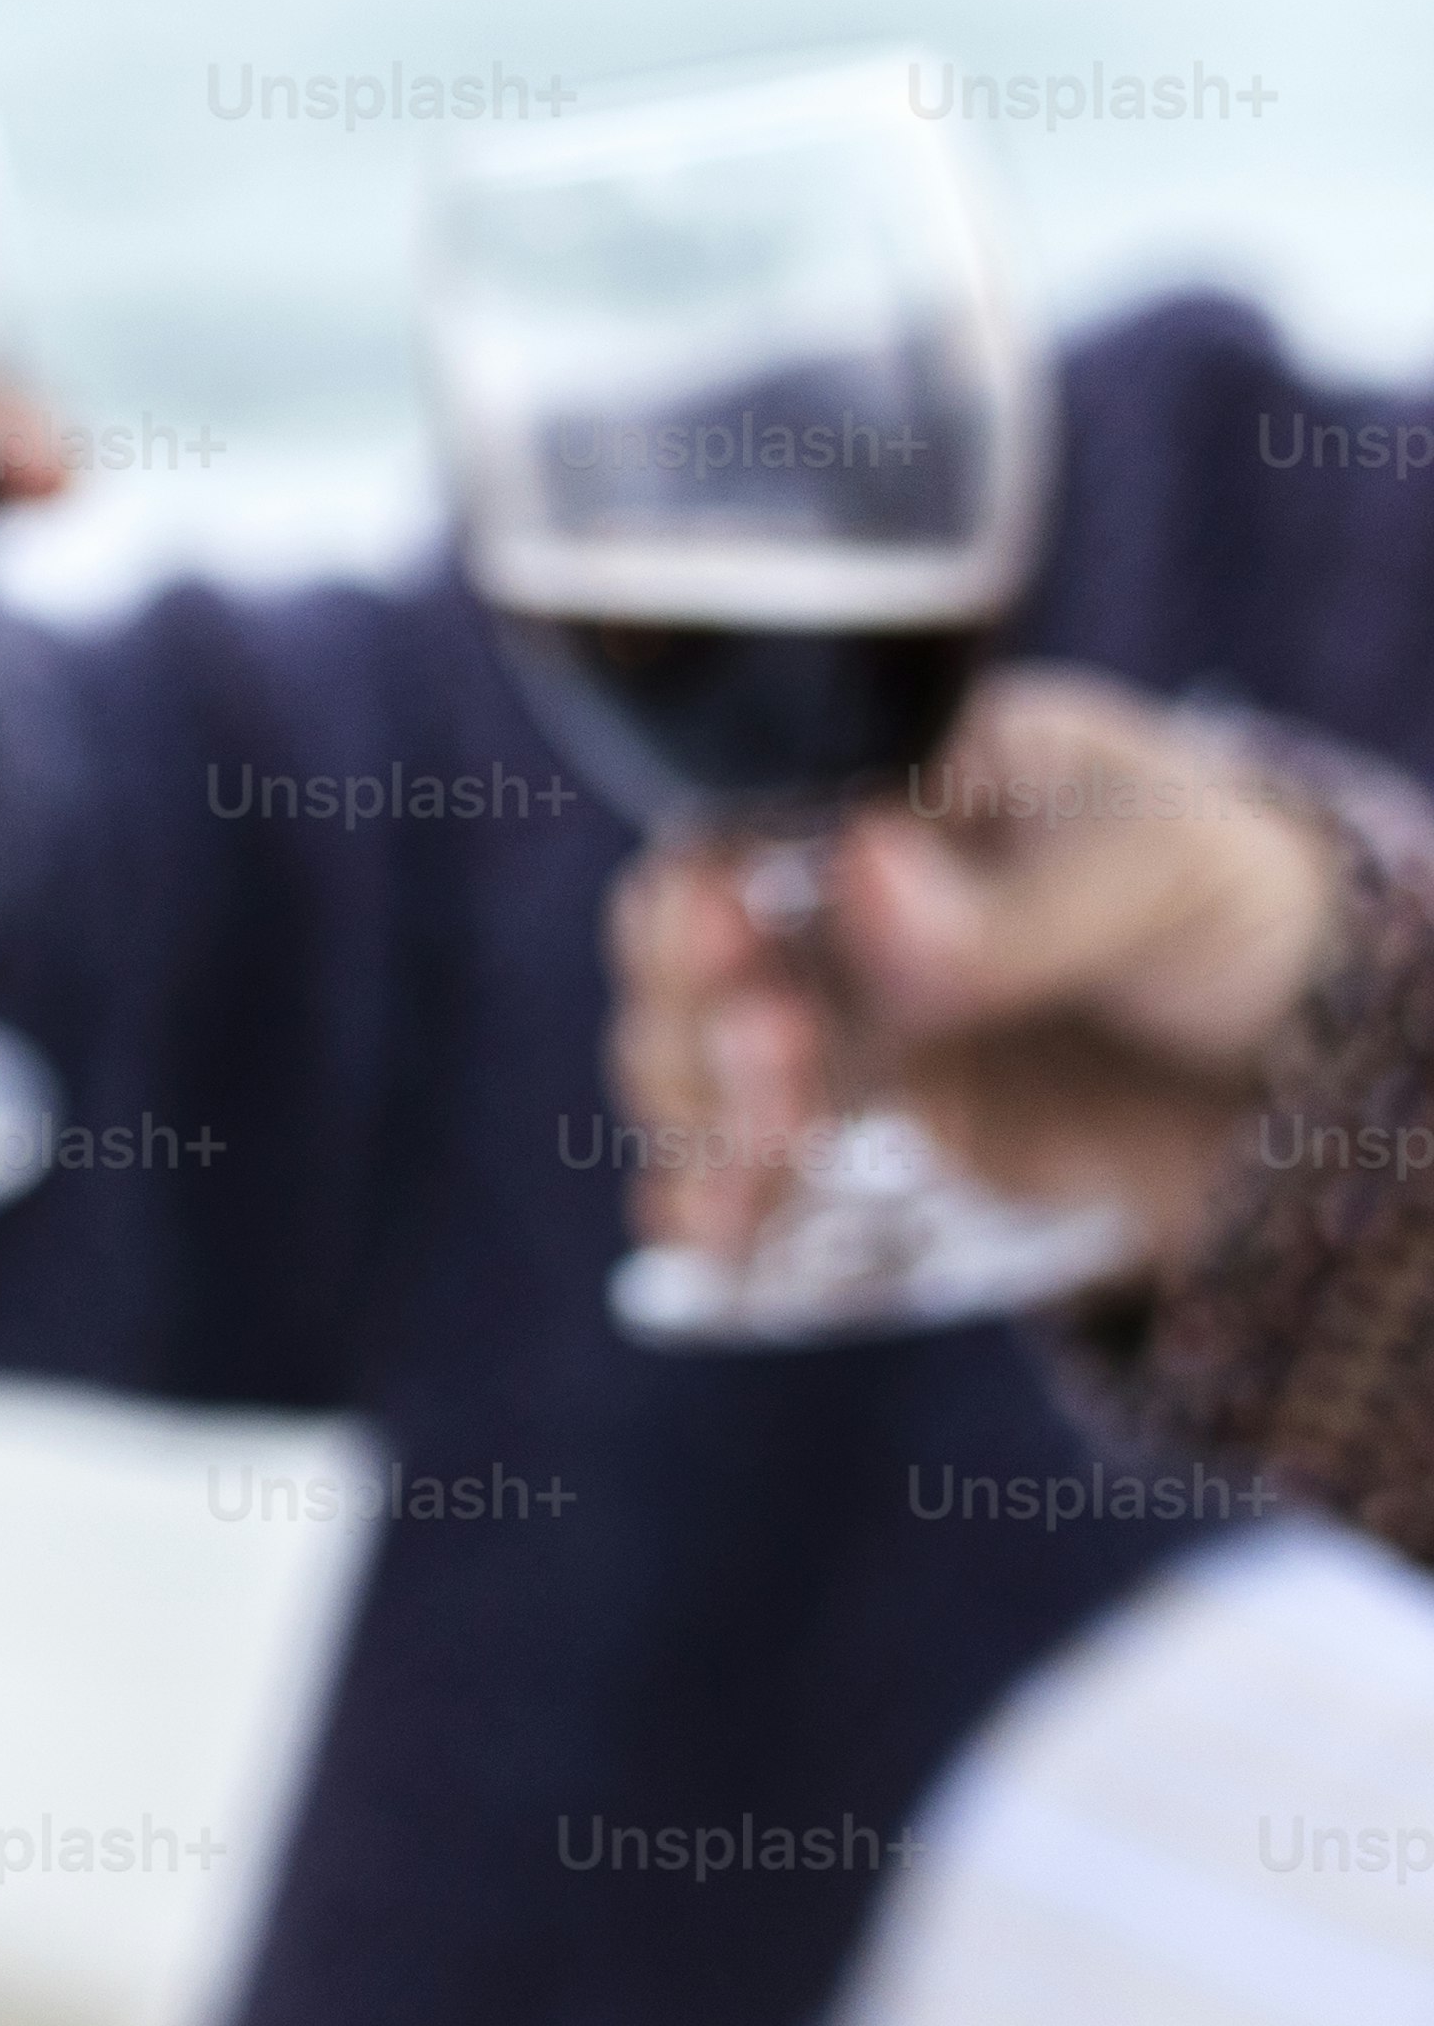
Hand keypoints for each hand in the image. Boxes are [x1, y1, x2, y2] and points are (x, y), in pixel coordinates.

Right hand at [607, 667, 1342, 1279]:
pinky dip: (713, 1206)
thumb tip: (864, 884)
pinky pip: (753, 1170)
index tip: (719, 938)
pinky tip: (708, 1235)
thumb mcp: (1171, 877)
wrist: (1334, 1082)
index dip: (706, 884)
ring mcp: (848, 1024)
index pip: (744, 821)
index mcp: (902, 789)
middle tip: (768, 1060)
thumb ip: (1025, 904)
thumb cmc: (1262, 915)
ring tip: (747, 1169)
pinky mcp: (865, 1138)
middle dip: (693, 1016)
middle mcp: (842, 905)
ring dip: (698, 1116)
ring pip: (698, 1065)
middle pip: (691, 953)